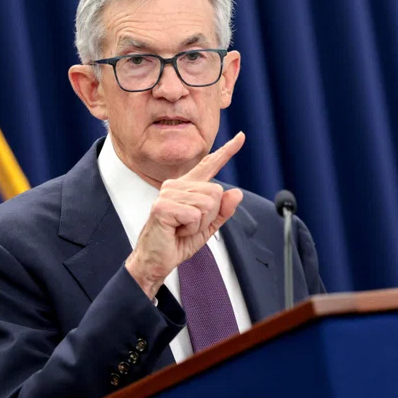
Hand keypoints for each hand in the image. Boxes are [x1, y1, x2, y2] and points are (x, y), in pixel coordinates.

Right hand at [125, 132, 245, 298]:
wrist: (155, 261)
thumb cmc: (176, 242)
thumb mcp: (206, 228)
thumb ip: (222, 211)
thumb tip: (236, 193)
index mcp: (188, 188)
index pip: (209, 165)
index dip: (227, 151)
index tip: (241, 137)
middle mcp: (176, 185)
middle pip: (216, 193)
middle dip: (209, 217)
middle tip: (188, 227)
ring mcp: (168, 193)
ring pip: (207, 204)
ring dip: (199, 224)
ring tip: (181, 228)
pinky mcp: (163, 205)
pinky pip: (195, 215)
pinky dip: (190, 229)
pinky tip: (175, 230)